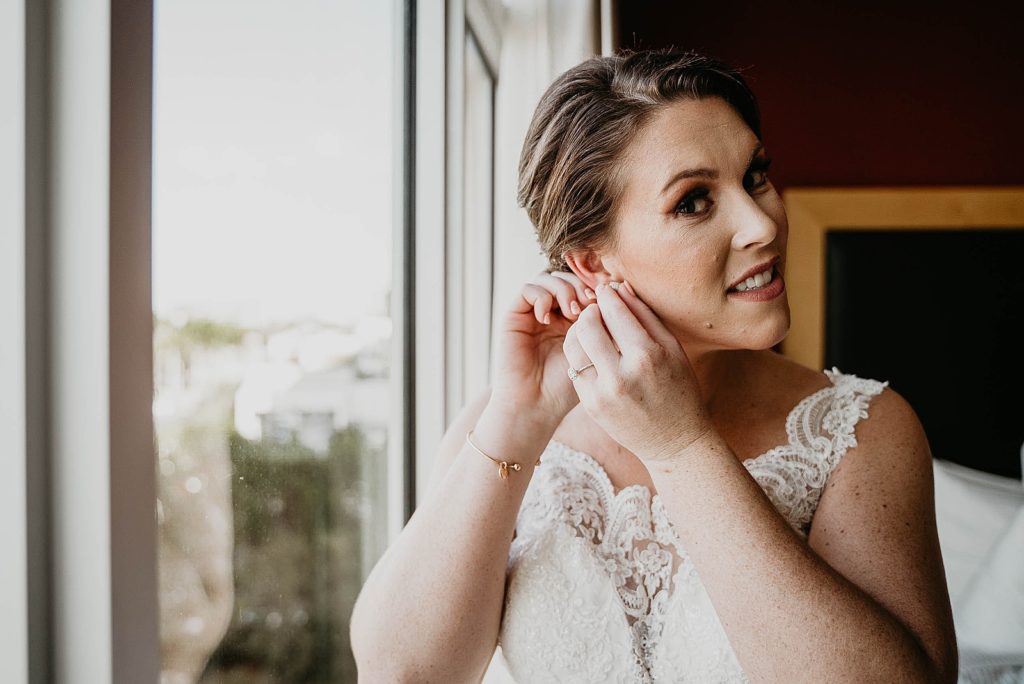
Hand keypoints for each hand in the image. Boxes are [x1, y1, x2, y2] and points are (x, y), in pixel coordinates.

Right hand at [490, 270, 596, 426]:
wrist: (535, 405)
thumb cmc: (566, 386)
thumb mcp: (592, 351)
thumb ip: (600, 324)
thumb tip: (612, 290)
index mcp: (574, 320)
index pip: (586, 286)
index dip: (597, 288)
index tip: (608, 302)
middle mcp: (554, 313)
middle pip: (569, 277)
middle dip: (582, 285)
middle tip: (590, 303)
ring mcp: (534, 313)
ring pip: (549, 278)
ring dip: (563, 289)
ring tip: (571, 312)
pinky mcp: (515, 315)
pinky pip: (527, 289)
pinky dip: (541, 296)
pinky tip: (546, 319)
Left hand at [562, 282, 713, 462]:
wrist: (675, 441)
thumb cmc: (679, 389)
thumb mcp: (672, 349)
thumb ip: (646, 316)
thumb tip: (620, 288)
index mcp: (648, 356)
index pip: (615, 311)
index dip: (607, 295)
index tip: (605, 290)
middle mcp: (622, 374)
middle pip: (587, 325)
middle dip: (589, 311)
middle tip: (596, 309)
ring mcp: (603, 393)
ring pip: (573, 346)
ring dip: (578, 331)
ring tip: (590, 330)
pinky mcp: (590, 406)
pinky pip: (575, 368)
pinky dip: (580, 355)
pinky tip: (592, 353)